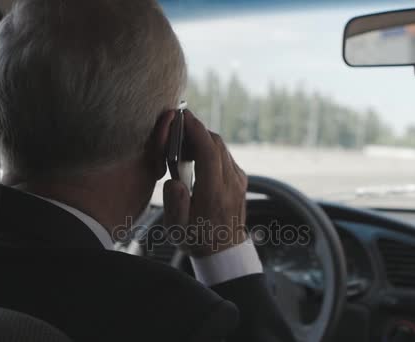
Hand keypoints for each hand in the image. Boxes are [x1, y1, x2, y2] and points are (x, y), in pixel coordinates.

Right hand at [163, 110, 247, 257]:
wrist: (224, 250)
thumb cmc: (197, 239)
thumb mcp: (177, 229)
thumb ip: (175, 204)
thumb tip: (173, 182)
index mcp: (215, 194)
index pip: (209, 152)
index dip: (196, 130)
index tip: (183, 116)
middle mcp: (231, 184)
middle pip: (216, 144)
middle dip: (197, 130)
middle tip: (177, 126)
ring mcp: (238, 180)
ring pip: (222, 148)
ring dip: (203, 138)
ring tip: (182, 141)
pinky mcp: (240, 179)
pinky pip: (225, 156)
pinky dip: (210, 148)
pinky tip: (195, 155)